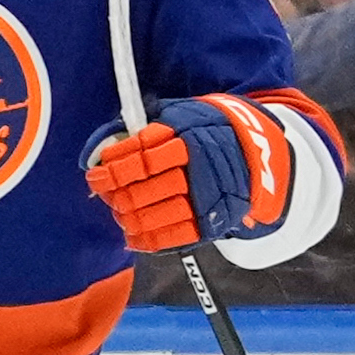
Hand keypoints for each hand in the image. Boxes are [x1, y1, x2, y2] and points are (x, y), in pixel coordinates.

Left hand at [85, 95, 298, 251]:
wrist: (258, 149)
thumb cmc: (204, 130)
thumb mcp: (178, 115)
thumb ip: (142, 128)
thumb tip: (99, 147)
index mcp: (186, 133)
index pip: (142, 152)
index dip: (114, 166)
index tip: (96, 173)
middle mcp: (198, 163)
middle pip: (148, 184)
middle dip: (119, 194)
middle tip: (106, 196)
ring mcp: (208, 193)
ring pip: (161, 211)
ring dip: (132, 217)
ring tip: (119, 215)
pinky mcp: (214, 218)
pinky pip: (179, 234)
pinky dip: (152, 239)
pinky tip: (133, 237)